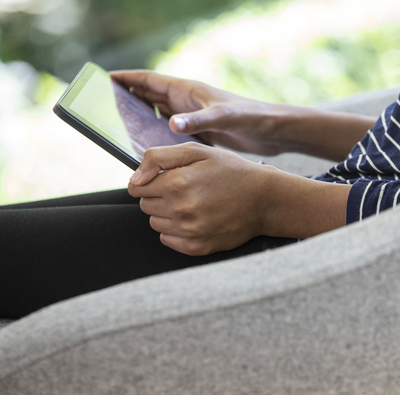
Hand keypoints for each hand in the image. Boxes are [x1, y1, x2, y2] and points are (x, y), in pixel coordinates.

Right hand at [110, 70, 286, 155]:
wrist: (275, 132)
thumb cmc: (252, 119)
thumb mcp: (224, 118)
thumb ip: (198, 121)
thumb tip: (170, 124)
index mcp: (188, 91)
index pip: (149, 80)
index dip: (127, 78)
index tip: (105, 78)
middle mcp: (187, 101)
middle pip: (149, 96)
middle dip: (126, 98)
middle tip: (103, 105)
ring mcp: (192, 116)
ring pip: (157, 114)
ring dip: (139, 118)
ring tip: (119, 127)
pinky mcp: (199, 132)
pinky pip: (169, 132)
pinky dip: (155, 136)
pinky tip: (147, 151)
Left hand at [127, 142, 271, 254]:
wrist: (264, 199)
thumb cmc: (230, 171)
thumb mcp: (197, 151)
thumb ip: (159, 158)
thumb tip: (134, 179)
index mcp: (177, 183)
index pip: (137, 187)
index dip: (150, 181)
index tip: (166, 179)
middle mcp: (180, 209)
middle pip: (145, 206)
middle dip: (159, 196)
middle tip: (185, 190)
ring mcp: (189, 231)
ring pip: (155, 224)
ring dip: (167, 214)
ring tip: (193, 204)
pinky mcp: (197, 247)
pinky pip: (167, 240)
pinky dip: (176, 231)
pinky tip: (195, 219)